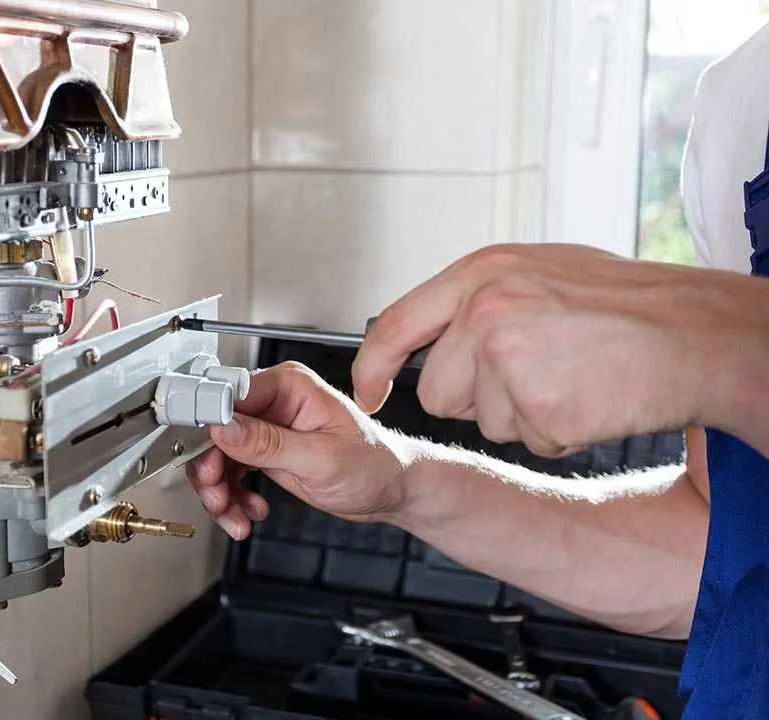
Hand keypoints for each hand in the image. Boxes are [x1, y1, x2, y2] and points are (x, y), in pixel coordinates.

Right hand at [187, 362, 407, 539]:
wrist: (389, 489)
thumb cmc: (373, 464)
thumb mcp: (320, 458)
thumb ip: (268, 443)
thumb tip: (224, 426)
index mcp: (289, 385)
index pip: (231, 395)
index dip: (210, 425)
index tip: (202, 456)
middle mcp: (273, 401)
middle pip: (216, 429)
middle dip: (212, 469)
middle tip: (218, 496)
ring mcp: (266, 428)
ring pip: (217, 456)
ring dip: (219, 491)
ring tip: (234, 515)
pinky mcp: (263, 452)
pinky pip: (229, 473)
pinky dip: (232, 498)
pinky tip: (248, 513)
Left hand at [352, 243, 734, 456]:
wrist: (696, 330)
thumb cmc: (626, 304)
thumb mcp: (539, 275)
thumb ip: (479, 301)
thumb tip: (433, 336)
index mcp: (482, 272)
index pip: (394, 326)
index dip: (374, 368)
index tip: (369, 393)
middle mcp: (485, 309)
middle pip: (437, 392)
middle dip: (479, 399)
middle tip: (542, 372)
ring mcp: (507, 356)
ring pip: (485, 422)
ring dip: (526, 416)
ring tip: (574, 377)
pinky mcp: (537, 403)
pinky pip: (531, 441)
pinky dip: (561, 433)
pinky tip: (592, 398)